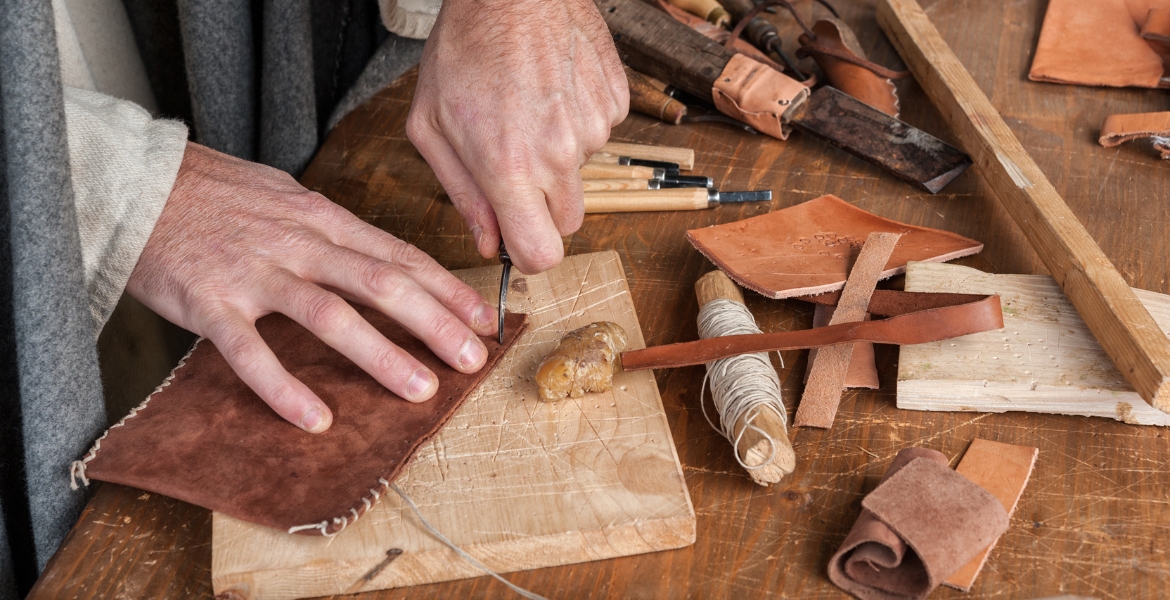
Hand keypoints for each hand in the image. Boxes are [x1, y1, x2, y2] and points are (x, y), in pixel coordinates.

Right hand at [127, 142, 498, 432]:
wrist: (134, 181)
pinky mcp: (210, 303)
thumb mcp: (287, 197)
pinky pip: (251, 352)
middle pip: (381, 282)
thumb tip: (384, 258)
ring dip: (380, 354)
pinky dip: (284, 388)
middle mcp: (298, 243)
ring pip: (330, 315)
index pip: (398, 255)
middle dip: (434, 322)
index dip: (446, 288)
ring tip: (419, 388)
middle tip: (472, 358)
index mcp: (322, 218)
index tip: (483, 318)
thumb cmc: (216, 194)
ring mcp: (255, 273)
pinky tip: (316, 418)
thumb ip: (334, 230)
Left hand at [407, 0, 627, 273]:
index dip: (527, 253)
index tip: (515, 237)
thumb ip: (461, 192)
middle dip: (541, 208)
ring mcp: (593, 128)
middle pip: (566, 224)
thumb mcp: (431, 125)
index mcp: (509, 168)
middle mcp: (558, 155)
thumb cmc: (464, 47)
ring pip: (580, 174)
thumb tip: (488, 241)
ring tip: (528, 109)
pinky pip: (597, 134)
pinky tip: (550, 90)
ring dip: (556, 157)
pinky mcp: (613, 102)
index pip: (542, 254)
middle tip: (514, 167)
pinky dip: (576, 122)